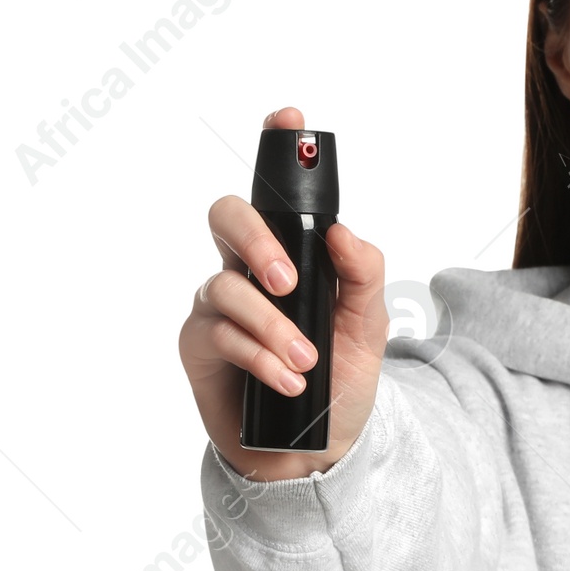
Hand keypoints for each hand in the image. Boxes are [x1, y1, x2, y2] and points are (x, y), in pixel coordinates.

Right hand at [180, 106, 387, 480]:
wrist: (317, 453)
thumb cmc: (341, 385)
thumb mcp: (370, 329)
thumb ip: (364, 276)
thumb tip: (342, 232)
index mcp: (289, 256)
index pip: (276, 195)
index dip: (275, 147)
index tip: (289, 117)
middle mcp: (247, 271)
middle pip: (226, 217)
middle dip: (256, 240)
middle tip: (290, 282)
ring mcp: (218, 307)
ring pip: (227, 287)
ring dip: (274, 328)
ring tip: (308, 365)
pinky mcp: (199, 345)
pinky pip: (221, 334)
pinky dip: (261, 358)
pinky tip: (288, 382)